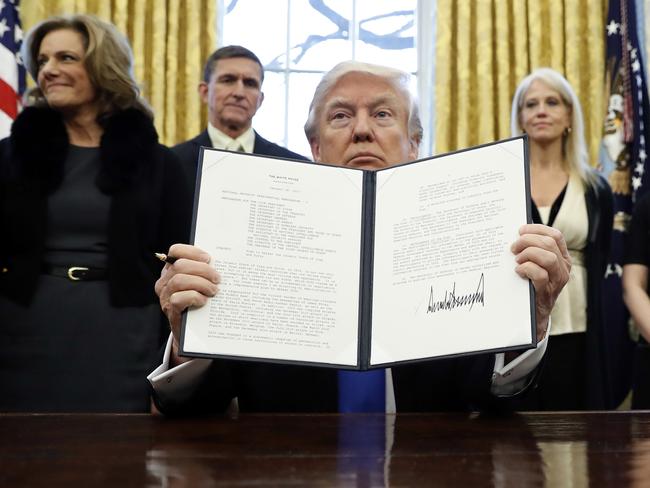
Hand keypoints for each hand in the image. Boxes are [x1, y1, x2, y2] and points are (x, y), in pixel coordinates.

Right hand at [155, 244, 219, 361]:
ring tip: (213, 290)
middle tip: (217, 279)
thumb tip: (220, 262)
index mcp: (172, 270)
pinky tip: (204, 301)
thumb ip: (203, 272)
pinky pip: (179, 298)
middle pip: (180, 265)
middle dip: (203, 269)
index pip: (175, 251)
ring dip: (201, 283)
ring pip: (179, 280)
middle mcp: (165, 281)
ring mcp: (165, 296)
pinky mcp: (170, 310)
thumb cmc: (198, 302)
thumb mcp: (198, 284)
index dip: (192, 251)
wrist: (191, 331)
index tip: (208, 258)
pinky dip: (195, 297)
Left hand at [511, 224, 570, 340]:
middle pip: (549, 243)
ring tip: (517, 260)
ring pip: (548, 257)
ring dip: (528, 254)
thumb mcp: (536, 266)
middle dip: (527, 241)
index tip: (520, 230)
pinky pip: (540, 274)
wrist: (533, 315)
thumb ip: (532, 251)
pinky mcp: (547, 292)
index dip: (537, 229)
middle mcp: (563, 268)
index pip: (555, 235)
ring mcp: (557, 280)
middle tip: (513, 248)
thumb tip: (516, 235)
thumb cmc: (531, 285)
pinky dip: (526, 269)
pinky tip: (518, 271)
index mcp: (562, 258)